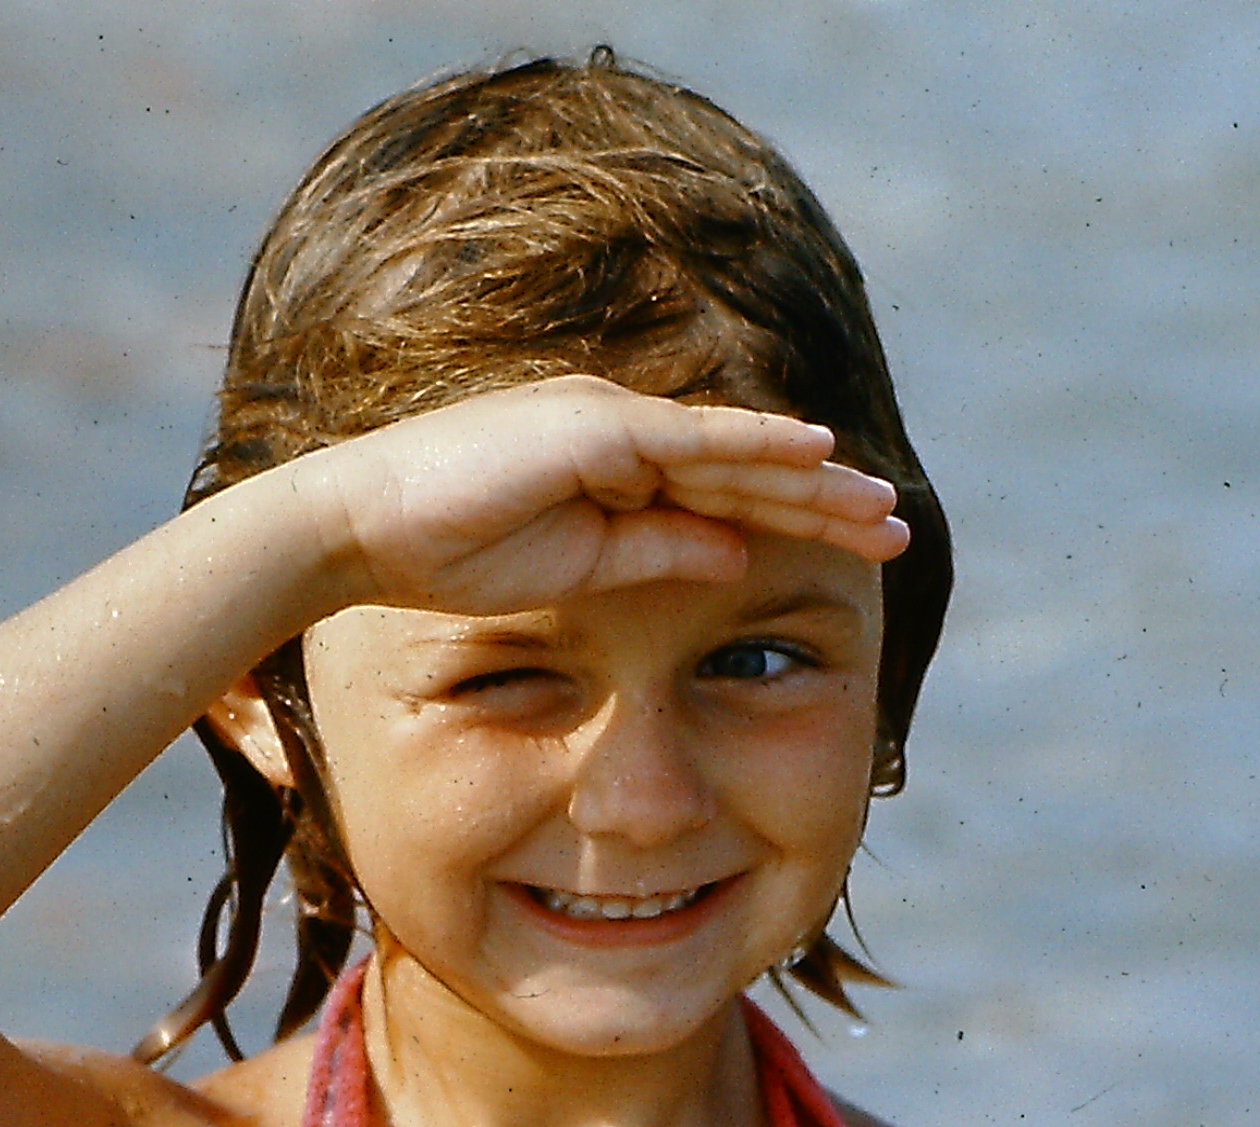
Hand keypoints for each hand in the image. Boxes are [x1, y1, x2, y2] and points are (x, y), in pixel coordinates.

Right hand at [295, 375, 907, 618]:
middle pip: (748, 468)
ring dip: (815, 480)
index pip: (726, 494)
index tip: (861, 546)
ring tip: (883, 508)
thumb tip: (737, 555)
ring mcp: (610, 423)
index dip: (797, 519)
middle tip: (899, 529)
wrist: (359, 529)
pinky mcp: (595, 429)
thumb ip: (658, 553)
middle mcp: (622, 433)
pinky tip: (816, 453)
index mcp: (615, 468)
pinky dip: (757, 444)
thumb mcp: (579, 570)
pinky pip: (694, 438)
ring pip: (736, 452)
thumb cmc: (445, 556)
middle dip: (827, 501)